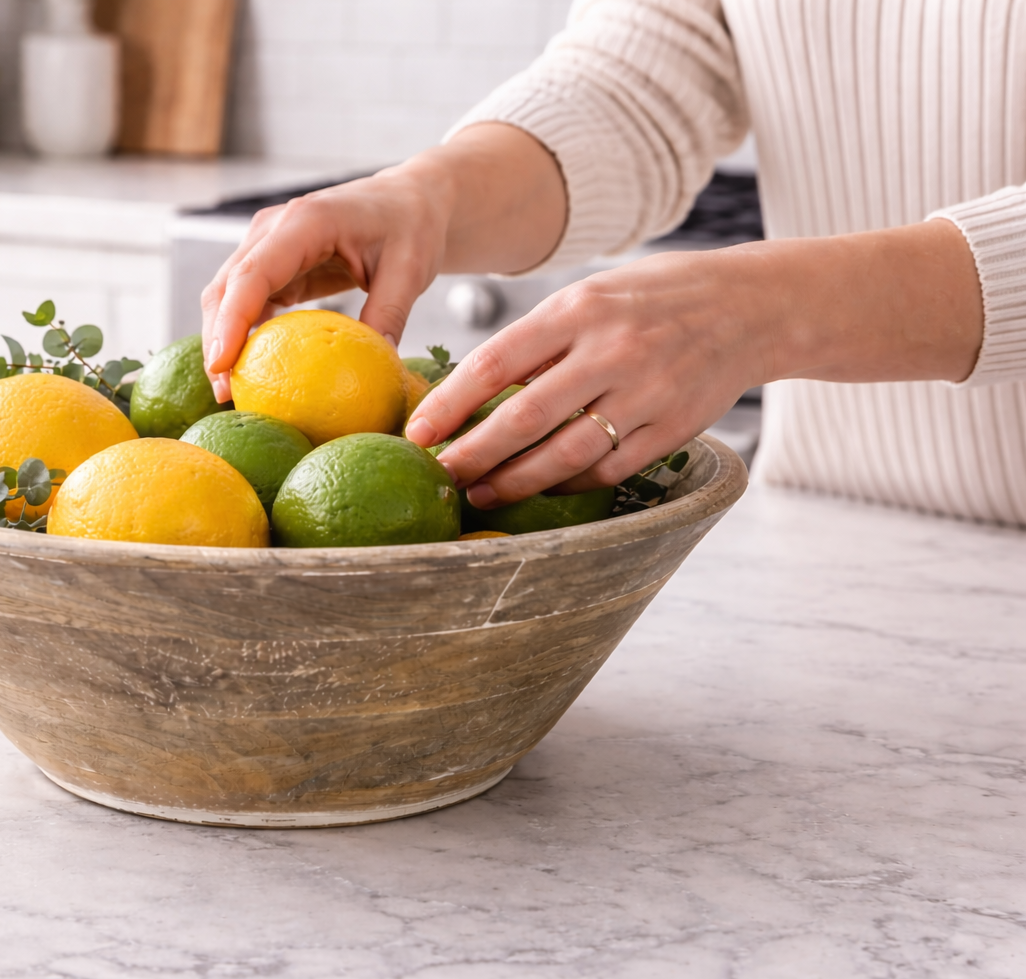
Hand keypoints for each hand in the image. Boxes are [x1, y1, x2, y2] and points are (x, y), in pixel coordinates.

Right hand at [200, 124, 566, 401]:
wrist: (408, 201)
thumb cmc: (411, 227)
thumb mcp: (410, 271)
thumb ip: (389, 317)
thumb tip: (377, 370)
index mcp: (307, 221)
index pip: (254, 273)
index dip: (232, 319)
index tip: (221, 364)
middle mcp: (275, 228)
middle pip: (227, 287)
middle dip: (218, 340)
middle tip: (225, 394)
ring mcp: (267, 244)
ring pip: (227, 295)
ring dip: (223, 341)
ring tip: (231, 392)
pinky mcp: (272, 265)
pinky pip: (246, 302)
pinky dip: (242, 335)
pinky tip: (250, 371)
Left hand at [405, 219, 982, 506]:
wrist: (751, 306)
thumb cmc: (652, 297)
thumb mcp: (591, 294)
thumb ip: (538, 338)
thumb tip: (468, 390)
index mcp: (580, 309)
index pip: (496, 362)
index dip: (449, 403)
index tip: (416, 432)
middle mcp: (612, 350)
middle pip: (524, 418)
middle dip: (472, 455)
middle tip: (438, 476)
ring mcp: (646, 393)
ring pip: (563, 455)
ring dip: (513, 482)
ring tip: (478, 494)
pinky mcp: (671, 430)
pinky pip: (605, 470)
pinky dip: (565, 485)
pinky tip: (537, 490)